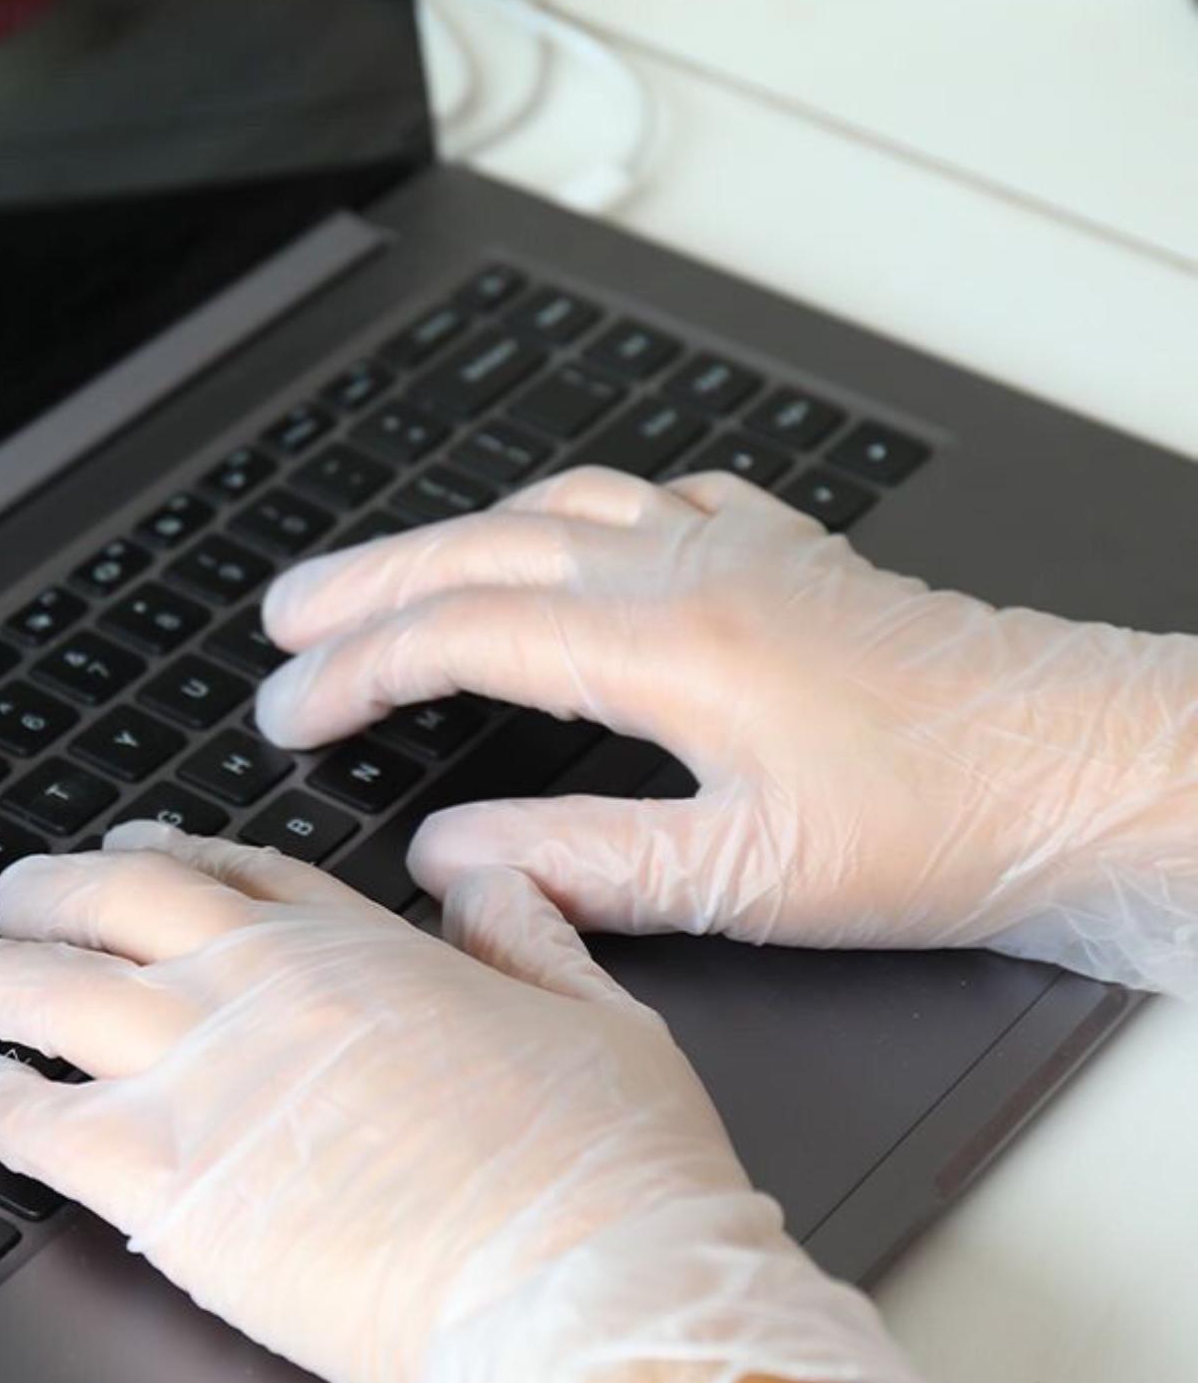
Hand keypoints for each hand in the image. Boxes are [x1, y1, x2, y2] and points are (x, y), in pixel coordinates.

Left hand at [0, 824, 933, 1382]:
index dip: (170, 856)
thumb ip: (530, 934)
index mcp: (366, 950)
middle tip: (8, 894)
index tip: (130, 852)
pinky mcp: (167, 1186)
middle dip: (47, 894)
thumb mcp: (598, 1015)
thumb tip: (492, 878)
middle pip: (115, 908)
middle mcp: (268, 990)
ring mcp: (208, 1078)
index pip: (239, 875)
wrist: (581, 1289)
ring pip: (49, 995)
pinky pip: (41, 1124)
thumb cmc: (606, 1170)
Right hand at [256, 469, 1197, 996]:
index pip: (460, 637)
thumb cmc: (946, 826)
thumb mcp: (746, 878)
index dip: (355, 672)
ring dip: (458, 538)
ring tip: (390, 572)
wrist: (1098, 770)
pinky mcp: (792, 561)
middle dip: (368, 584)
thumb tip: (452, 853)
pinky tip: (574, 538)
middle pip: (484, 551)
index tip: (288, 712)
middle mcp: (692, 571)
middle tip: (285, 615)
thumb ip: (580, 863)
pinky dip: (580, 518)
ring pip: (559, 514)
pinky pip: (656, 504)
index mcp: (668, 644)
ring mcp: (744, 552)